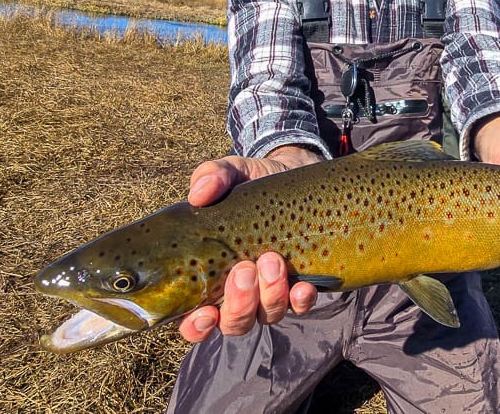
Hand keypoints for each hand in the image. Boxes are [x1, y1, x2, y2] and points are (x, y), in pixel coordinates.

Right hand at [178, 145, 323, 342]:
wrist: (296, 175)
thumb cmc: (253, 183)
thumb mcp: (232, 173)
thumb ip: (212, 177)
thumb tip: (198, 194)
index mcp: (211, 276)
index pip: (195, 320)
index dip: (196, 327)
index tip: (203, 313)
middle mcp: (241, 293)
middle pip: (234, 323)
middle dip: (239, 304)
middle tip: (243, 270)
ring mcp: (272, 292)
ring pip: (268, 316)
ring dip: (269, 296)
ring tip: (272, 261)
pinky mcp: (302, 284)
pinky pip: (301, 305)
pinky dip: (301, 300)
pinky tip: (304, 285)